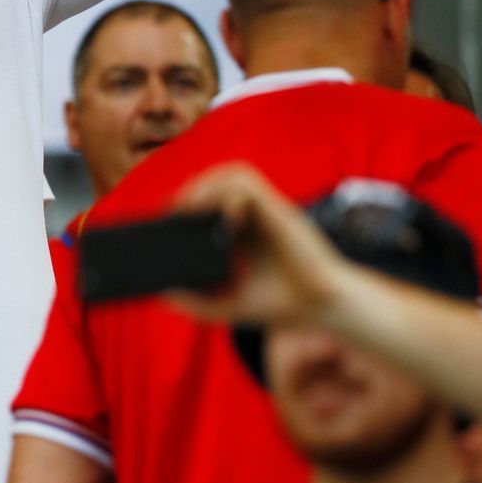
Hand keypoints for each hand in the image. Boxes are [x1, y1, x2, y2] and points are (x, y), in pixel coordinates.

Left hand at [168, 164, 345, 327]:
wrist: (319, 308)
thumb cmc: (277, 306)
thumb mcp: (225, 307)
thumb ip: (194, 302)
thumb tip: (162, 292)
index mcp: (238, 231)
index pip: (206, 198)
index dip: (183, 201)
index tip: (163, 222)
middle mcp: (251, 215)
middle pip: (215, 179)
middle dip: (189, 191)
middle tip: (173, 216)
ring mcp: (266, 211)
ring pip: (232, 173)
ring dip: (206, 185)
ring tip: (191, 212)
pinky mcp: (280, 212)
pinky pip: (249, 185)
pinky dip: (230, 196)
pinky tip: (224, 223)